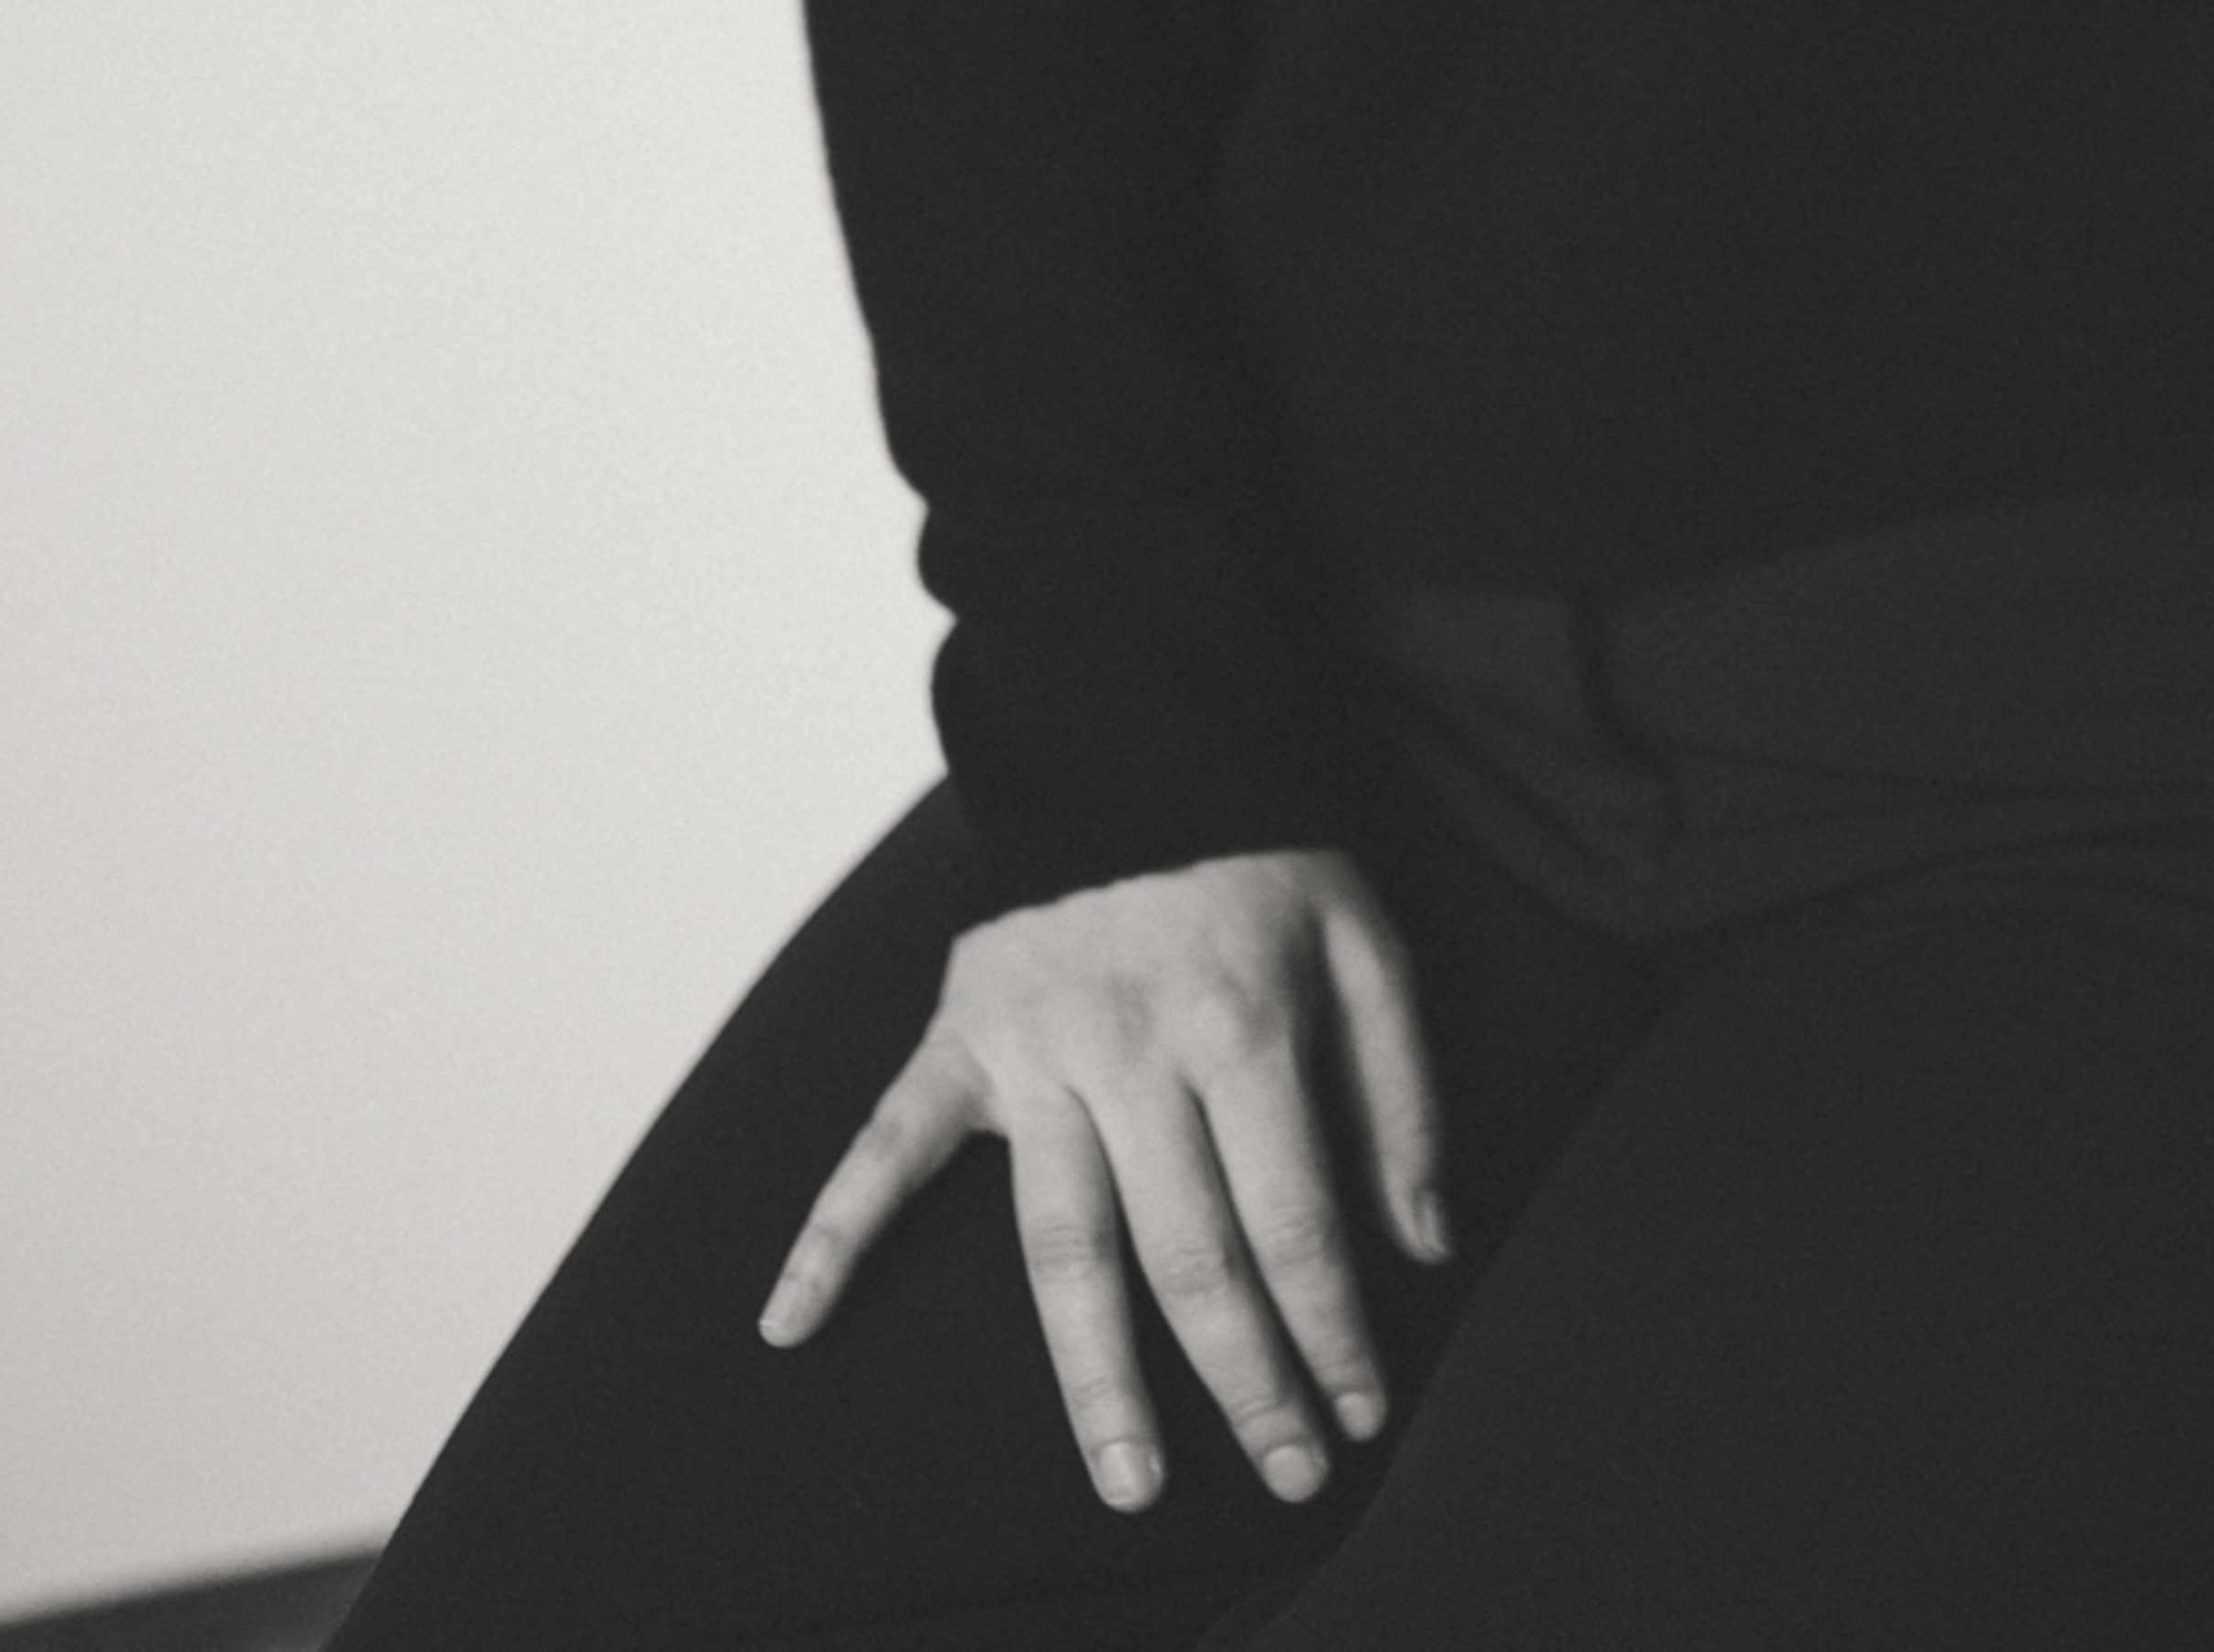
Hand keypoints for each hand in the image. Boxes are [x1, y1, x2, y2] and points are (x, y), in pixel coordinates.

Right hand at [761, 845, 1449, 1516]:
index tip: (1356, 1414)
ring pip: (1062, 1249)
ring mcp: (1033, 1051)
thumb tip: (1424, 1243)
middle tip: (1285, 1477)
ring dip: (1095, 1379)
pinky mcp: (957, 1038)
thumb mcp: (1367, 939)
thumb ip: (1401, 1091)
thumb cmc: (1262, 852)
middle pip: (1190, 1258)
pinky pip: (882, 1146)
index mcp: (1243, 1024)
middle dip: (1245, 1383)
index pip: (1294, 1221)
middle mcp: (1133, 1051)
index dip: (1332, 1331)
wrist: (1132, 731)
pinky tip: (789, 1324)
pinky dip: (829, 1233)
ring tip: (1128, 1482)